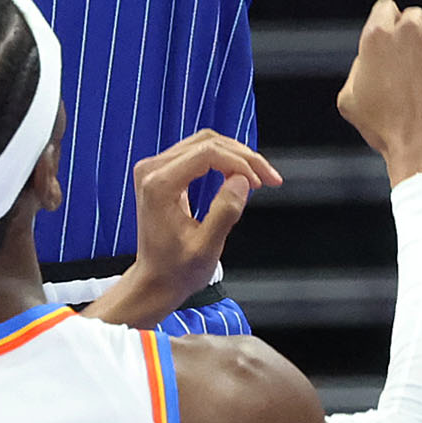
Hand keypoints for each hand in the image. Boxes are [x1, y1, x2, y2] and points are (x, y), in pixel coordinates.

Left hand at [120, 131, 281, 315]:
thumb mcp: (206, 248)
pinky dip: (223, 159)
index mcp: (159, 185)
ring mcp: (154, 169)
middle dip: (243, 156)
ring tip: (259, 176)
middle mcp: (152, 170)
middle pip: (206, 142)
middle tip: (269, 177)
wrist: (154, 280)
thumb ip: (225, 212)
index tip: (261, 182)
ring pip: (203, 143)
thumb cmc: (177, 270)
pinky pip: (197, 152)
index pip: (207, 153)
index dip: (240, 163)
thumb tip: (243, 180)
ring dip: (236, 155)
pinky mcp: (161, 172)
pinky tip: (240, 174)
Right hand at [336, 0, 421, 180]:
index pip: (386, 8)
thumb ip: (358, 67)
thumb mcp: (350, 100)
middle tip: (416, 65)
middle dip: (415, 36)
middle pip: (414, 17)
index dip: (390, 24)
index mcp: (376, 36)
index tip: (396, 41)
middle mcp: (407, 30)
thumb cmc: (383, 129)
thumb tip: (368, 57)